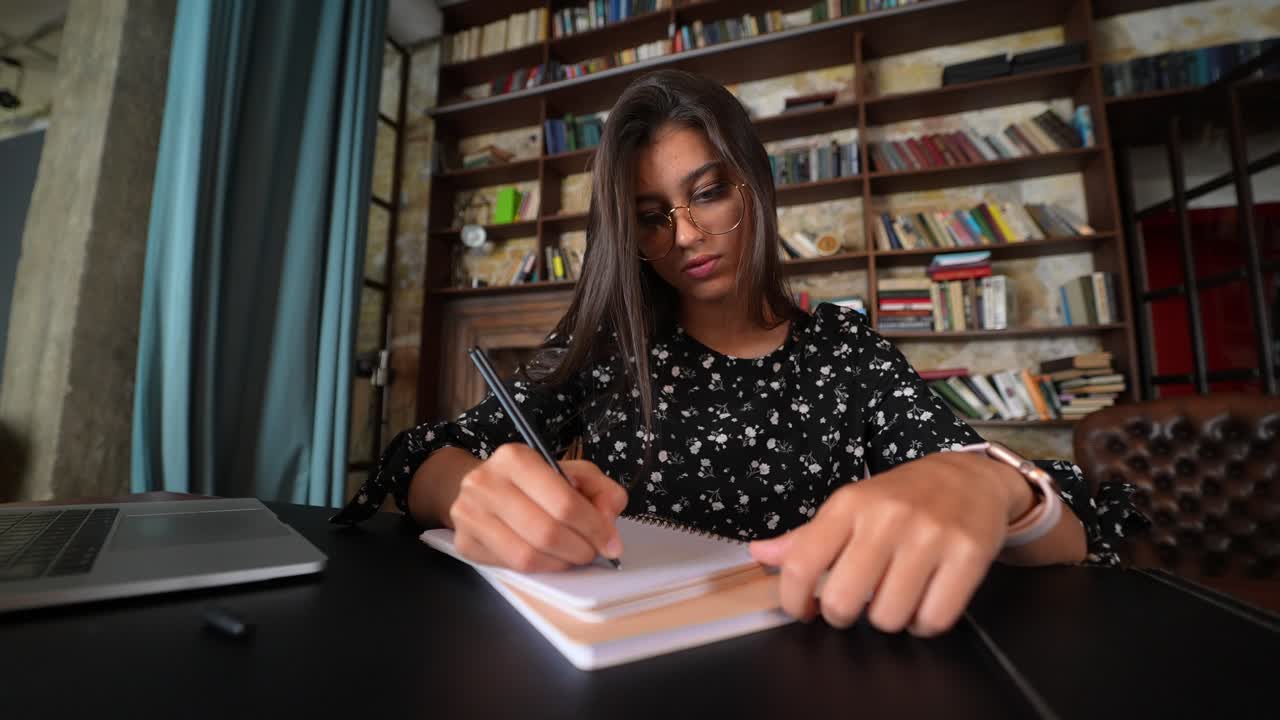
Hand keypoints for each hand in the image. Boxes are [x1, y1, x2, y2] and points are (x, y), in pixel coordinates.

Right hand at [449, 444, 628, 572]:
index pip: (563, 501)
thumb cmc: (533, 482)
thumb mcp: (572, 473)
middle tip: (593, 552)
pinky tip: (550, 558)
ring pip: (528, 556)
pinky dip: (540, 568)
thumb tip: (608, 518)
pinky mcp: (464, 542)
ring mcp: (470, 514)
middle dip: (580, 549)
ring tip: (573, 556)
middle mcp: (486, 483)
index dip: (594, 527)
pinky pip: (511, 566)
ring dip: (561, 563)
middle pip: (546, 532)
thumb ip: (601, 490)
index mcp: (515, 458)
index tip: (611, 543)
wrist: (483, 488)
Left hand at [748, 453, 1026, 635]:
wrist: (969, 476)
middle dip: (843, 614)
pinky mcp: (968, 556)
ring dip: (887, 620)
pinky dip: (923, 624)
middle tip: (854, 604)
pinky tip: (922, 604)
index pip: (800, 565)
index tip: (803, 610)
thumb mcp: (850, 506)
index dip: (793, 602)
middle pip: (842, 601)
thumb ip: (806, 537)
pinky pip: (933, 620)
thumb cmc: (900, 497)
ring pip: (888, 618)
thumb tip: (759, 554)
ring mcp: (929, 537)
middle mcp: (886, 518)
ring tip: (894, 598)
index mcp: (849, 505)